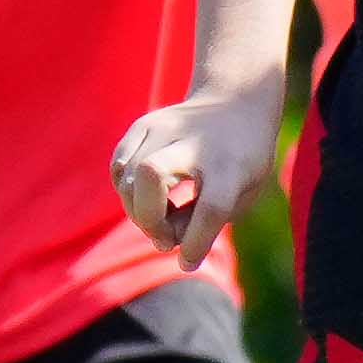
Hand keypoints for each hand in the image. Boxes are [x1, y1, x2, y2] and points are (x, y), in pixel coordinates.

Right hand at [111, 76, 286, 264]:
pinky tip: (150, 198)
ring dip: (137, 210)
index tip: (186, 260)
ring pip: (127, 175)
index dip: (195, 241)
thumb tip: (163, 241)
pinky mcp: (143, 125)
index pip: (211, 208)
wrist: (237, 102)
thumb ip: (207, 220)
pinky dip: (126, 191)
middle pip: (150, 175)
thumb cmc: (243, 158)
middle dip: (149, 217)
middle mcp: (194, 142)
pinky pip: (118, 167)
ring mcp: (164, 127)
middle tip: (166, 236)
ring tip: (164, 216)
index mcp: (232, 165)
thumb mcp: (245, 192)